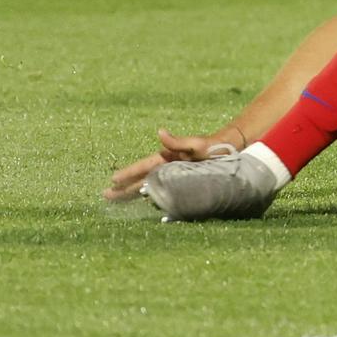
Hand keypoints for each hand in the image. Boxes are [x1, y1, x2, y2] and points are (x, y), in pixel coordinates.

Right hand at [103, 127, 237, 200]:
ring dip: (132, 193)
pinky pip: (162, 192)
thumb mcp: (195, 144)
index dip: (128, 173)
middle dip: (124, 187)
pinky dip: (150, 197)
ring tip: (117, 200)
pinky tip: (142, 204)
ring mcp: (173, 176)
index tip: (112, 180)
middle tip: (106, 195)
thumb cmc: (213, 146)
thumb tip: (159, 132)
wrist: (230, 150)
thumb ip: (177, 142)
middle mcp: (167, 167)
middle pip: (141, 178)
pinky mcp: (181, 184)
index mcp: (167, 157)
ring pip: (148, 186)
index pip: (144, 167)